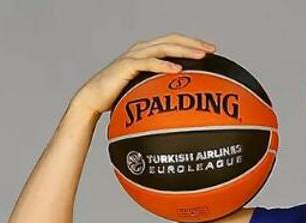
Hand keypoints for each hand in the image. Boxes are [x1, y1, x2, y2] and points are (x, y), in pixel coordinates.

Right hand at [71, 32, 216, 115]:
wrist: (94, 98)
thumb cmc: (120, 95)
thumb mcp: (146, 89)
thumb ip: (161, 87)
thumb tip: (183, 99)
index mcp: (148, 52)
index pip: (174, 42)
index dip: (193, 43)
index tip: (211, 50)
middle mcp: (142, 49)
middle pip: (172, 40)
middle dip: (193, 43)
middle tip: (212, 50)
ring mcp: (134, 56)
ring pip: (163, 48)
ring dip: (183, 50)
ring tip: (200, 56)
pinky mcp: (126, 66)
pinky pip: (147, 63)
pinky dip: (163, 64)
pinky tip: (177, 69)